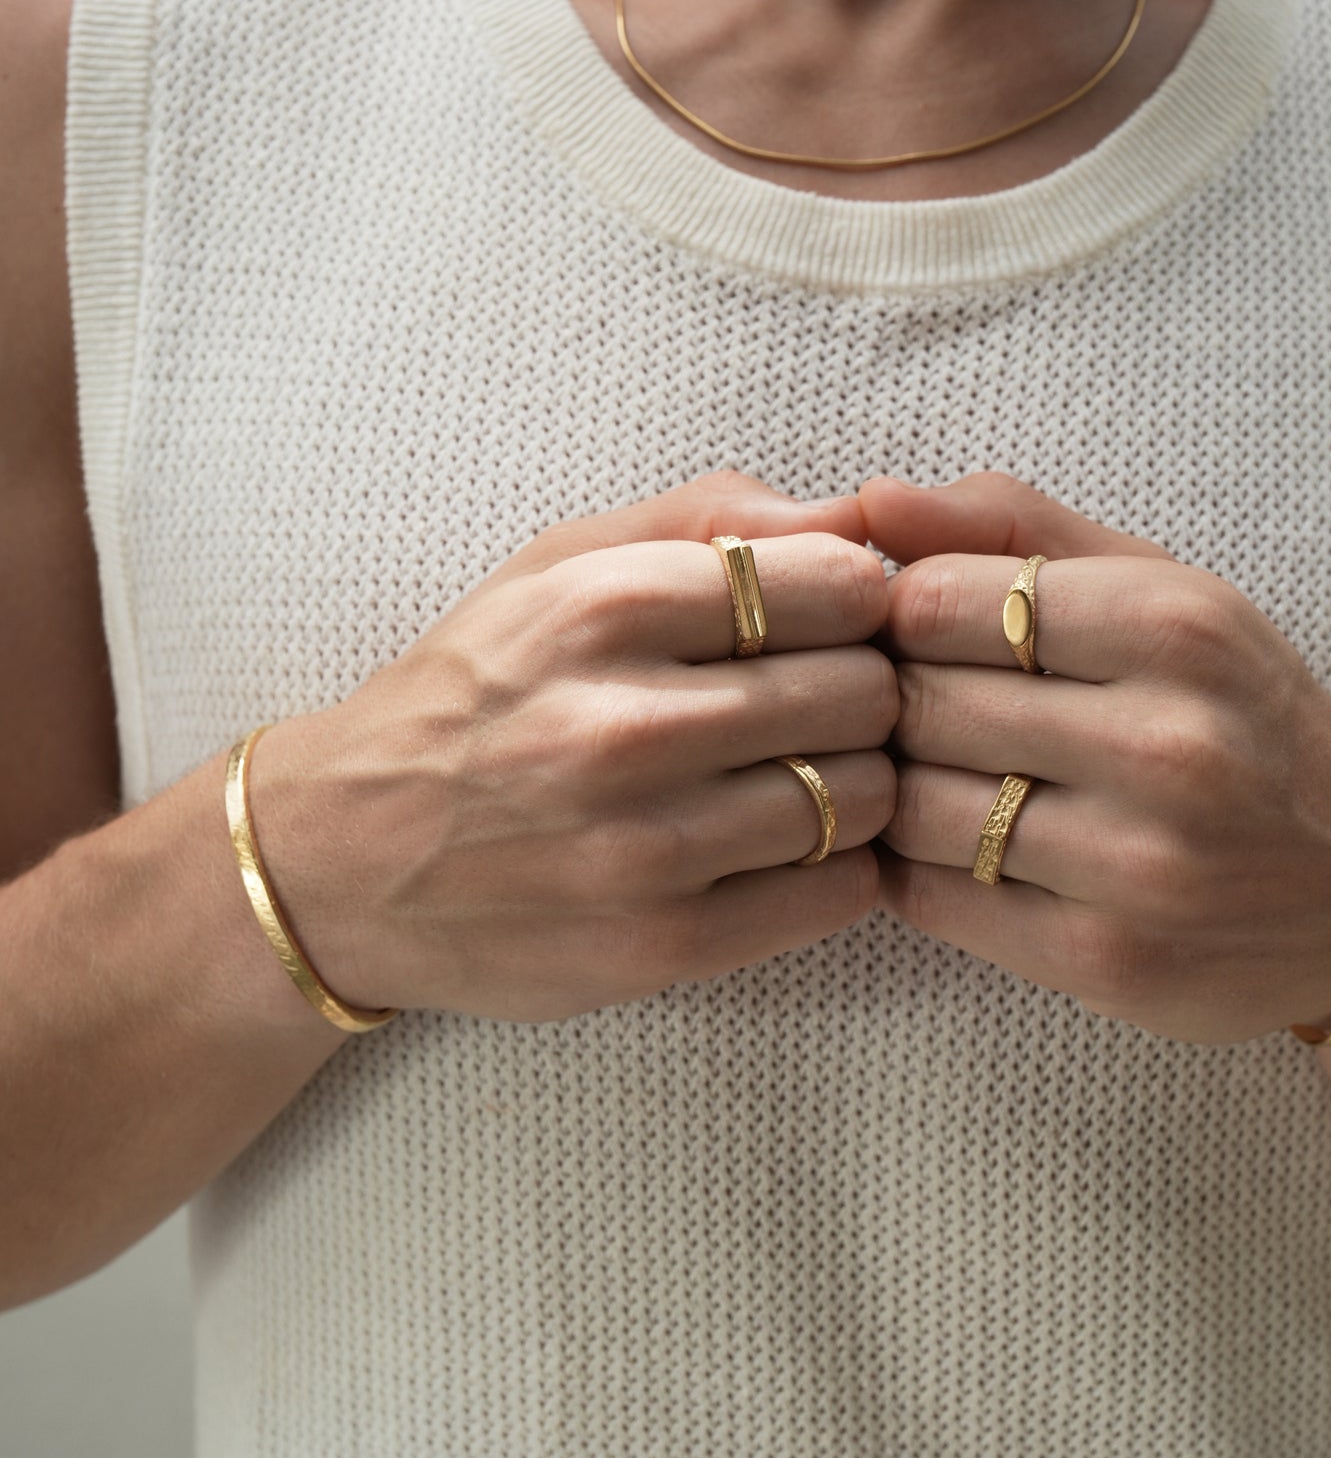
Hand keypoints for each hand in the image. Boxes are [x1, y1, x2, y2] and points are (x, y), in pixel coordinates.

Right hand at [247, 471, 897, 1022]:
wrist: (339, 863)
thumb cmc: (472, 697)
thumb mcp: (556, 566)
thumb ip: (708, 521)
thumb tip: (862, 511)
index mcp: (601, 610)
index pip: (840, 584)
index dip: (858, 599)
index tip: (830, 619)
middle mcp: (621, 728)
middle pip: (865, 692)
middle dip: (864, 689)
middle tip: (823, 702)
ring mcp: (642, 850)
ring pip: (862, 797)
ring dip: (856, 783)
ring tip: (801, 774)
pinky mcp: (660, 947)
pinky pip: (836, 896)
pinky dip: (838, 868)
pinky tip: (788, 847)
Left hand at [859, 472, 1330, 1045]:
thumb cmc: (1241, 716)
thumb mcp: (1161, 590)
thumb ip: (1012, 529)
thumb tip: (866, 503)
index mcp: (1177, 626)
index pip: (935, 602)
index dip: (902, 618)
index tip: (927, 638)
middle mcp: (1168, 744)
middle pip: (916, 705)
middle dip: (896, 707)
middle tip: (925, 716)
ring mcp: (1140, 863)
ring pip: (912, 808)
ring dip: (902, 794)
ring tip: (948, 782)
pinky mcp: (1109, 960)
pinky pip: (931, 899)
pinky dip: (918, 871)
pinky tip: (964, 853)